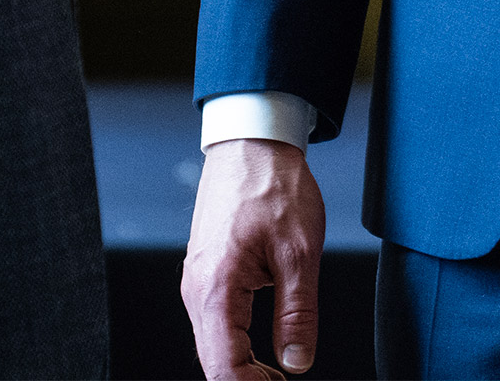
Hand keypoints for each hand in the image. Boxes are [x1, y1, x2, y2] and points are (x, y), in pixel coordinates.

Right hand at [182, 137, 324, 378]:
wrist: (253, 141)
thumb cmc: (274, 185)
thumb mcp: (301, 254)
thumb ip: (298, 315)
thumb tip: (297, 362)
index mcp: (217, 287)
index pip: (223, 367)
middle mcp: (197, 288)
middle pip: (212, 361)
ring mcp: (197, 279)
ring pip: (211, 343)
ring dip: (240, 365)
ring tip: (276, 375)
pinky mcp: (205, 271)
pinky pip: (213, 322)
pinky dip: (234, 343)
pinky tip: (260, 349)